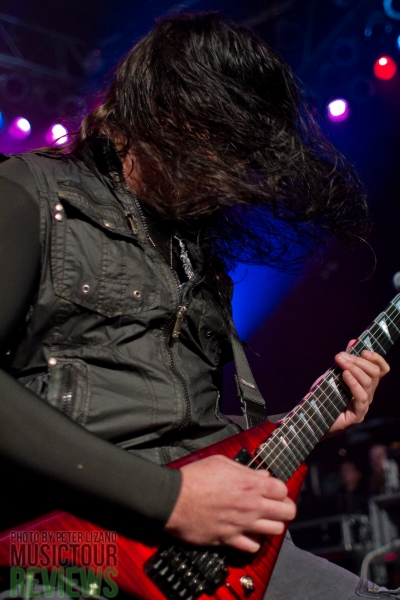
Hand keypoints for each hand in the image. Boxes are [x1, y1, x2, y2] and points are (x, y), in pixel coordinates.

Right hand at [164, 454, 295, 552]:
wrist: (174, 499)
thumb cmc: (196, 476)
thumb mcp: (221, 462)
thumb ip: (246, 470)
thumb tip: (262, 476)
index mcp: (251, 484)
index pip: (283, 490)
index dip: (279, 489)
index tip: (271, 489)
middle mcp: (252, 506)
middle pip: (287, 512)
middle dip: (285, 507)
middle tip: (275, 505)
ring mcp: (243, 525)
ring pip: (276, 530)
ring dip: (272, 524)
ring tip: (263, 519)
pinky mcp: (230, 540)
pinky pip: (253, 547)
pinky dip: (254, 541)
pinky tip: (247, 533)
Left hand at [326, 340, 389, 435]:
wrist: (310, 420)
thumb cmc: (323, 397)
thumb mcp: (332, 375)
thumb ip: (344, 361)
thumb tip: (353, 341)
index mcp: (365, 384)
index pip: (380, 369)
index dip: (376, 358)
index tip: (363, 350)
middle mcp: (368, 394)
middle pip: (374, 373)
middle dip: (358, 361)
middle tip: (340, 356)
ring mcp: (364, 406)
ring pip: (368, 383)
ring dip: (354, 368)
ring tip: (340, 361)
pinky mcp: (357, 415)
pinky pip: (361, 397)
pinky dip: (353, 383)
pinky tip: (345, 375)